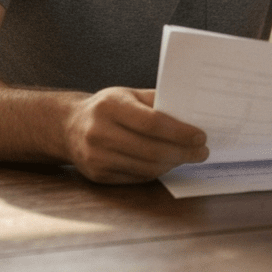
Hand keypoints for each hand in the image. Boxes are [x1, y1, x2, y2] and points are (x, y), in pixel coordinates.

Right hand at [62, 87, 207, 183]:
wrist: (68, 126)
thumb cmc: (107, 107)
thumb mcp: (128, 94)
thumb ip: (156, 101)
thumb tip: (190, 112)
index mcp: (110, 107)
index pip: (152, 123)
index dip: (180, 132)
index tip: (201, 136)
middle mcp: (100, 133)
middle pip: (151, 150)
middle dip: (183, 152)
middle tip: (202, 152)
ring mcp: (97, 158)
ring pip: (146, 168)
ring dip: (173, 164)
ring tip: (189, 157)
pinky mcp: (98, 176)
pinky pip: (136, 178)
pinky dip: (157, 172)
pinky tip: (168, 163)